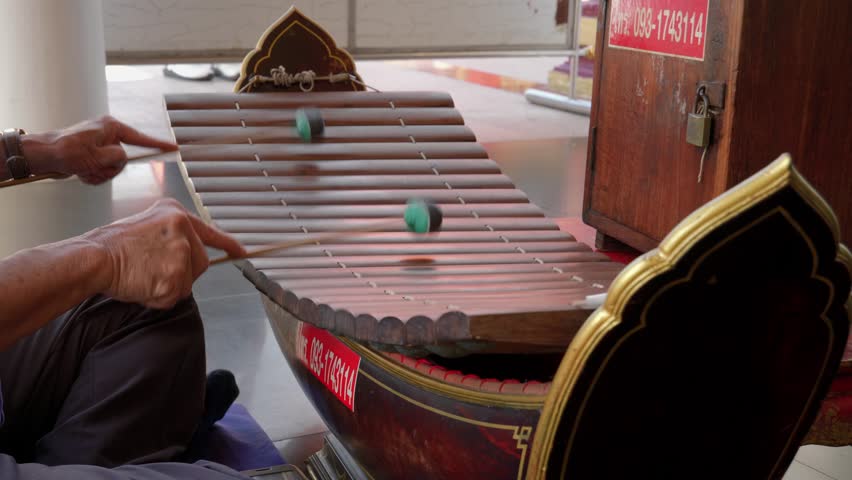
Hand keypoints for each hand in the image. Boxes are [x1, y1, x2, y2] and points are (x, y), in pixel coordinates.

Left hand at [21, 115, 177, 183]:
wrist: (43, 155)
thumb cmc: (65, 151)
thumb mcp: (96, 156)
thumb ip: (118, 157)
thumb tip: (123, 158)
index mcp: (111, 128)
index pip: (141, 138)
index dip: (158, 144)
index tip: (174, 148)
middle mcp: (108, 135)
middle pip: (124, 160)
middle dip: (110, 169)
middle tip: (94, 168)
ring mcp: (100, 145)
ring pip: (113, 168)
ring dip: (100, 174)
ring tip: (84, 171)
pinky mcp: (94, 155)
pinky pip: (103, 171)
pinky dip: (93, 175)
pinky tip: (81, 173)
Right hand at [84, 199, 246, 308]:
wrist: (94, 257)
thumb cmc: (113, 246)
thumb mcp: (148, 227)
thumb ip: (171, 237)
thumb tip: (185, 257)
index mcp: (176, 214)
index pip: (210, 231)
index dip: (227, 244)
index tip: (241, 252)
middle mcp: (183, 229)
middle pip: (200, 263)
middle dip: (181, 274)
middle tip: (152, 270)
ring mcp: (181, 252)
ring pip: (187, 283)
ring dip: (167, 287)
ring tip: (143, 275)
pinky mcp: (175, 275)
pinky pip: (173, 298)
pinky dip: (158, 299)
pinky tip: (141, 285)